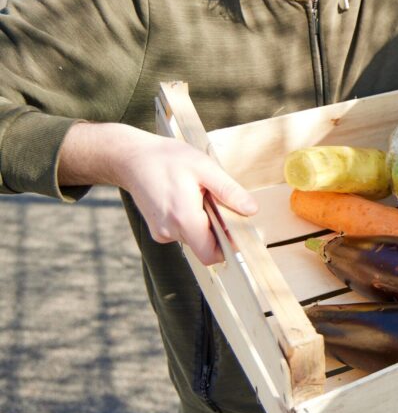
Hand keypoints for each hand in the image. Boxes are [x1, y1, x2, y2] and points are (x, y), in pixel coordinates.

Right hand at [60, 123, 258, 264]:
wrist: (131, 158)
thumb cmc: (167, 159)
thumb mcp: (205, 168)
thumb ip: (229, 191)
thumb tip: (251, 210)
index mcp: (183, 219)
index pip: (211, 254)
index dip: (228, 246)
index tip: (236, 228)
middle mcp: (169, 232)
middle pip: (204, 247)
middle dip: (216, 230)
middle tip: (215, 202)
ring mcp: (160, 233)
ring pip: (194, 239)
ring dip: (203, 223)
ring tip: (196, 195)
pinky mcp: (157, 229)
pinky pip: (182, 232)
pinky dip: (190, 220)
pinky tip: (185, 198)